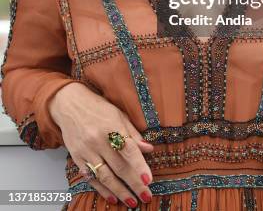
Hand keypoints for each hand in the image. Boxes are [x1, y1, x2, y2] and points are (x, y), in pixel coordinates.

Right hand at [49, 82, 154, 207]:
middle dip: (134, 184)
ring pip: (105, 176)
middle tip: (146, 196)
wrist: (70, 104)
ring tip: (132, 202)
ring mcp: (86, 150)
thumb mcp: (119, 114)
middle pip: (119, 167)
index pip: (128, 150)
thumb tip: (148, 149)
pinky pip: (91, 177)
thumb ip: (133, 133)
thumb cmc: (98, 108)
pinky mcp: (77, 158)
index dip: (139, 166)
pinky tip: (113, 198)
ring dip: (120, 191)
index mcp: (112, 127)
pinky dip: (102, 189)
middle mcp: (98, 140)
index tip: (149, 180)